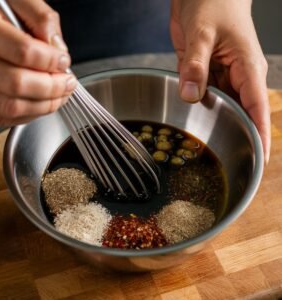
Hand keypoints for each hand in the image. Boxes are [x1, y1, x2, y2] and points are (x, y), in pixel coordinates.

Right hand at [0, 0, 76, 126]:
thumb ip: (38, 16)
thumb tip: (57, 47)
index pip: (22, 51)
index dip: (50, 61)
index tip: (64, 61)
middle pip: (16, 83)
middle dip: (52, 87)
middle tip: (67, 83)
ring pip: (10, 105)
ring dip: (44, 105)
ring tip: (60, 95)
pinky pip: (2, 116)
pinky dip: (29, 114)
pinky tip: (42, 103)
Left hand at [171, 0, 270, 162]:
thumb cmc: (212, 2)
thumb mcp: (202, 32)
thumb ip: (195, 66)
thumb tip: (191, 97)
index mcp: (247, 68)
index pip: (258, 109)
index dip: (260, 136)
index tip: (259, 160)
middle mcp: (239, 77)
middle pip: (241, 114)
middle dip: (235, 135)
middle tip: (227, 161)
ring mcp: (222, 78)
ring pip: (221, 107)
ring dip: (213, 123)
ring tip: (205, 145)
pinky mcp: (207, 76)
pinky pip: (204, 97)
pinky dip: (198, 108)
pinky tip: (190, 119)